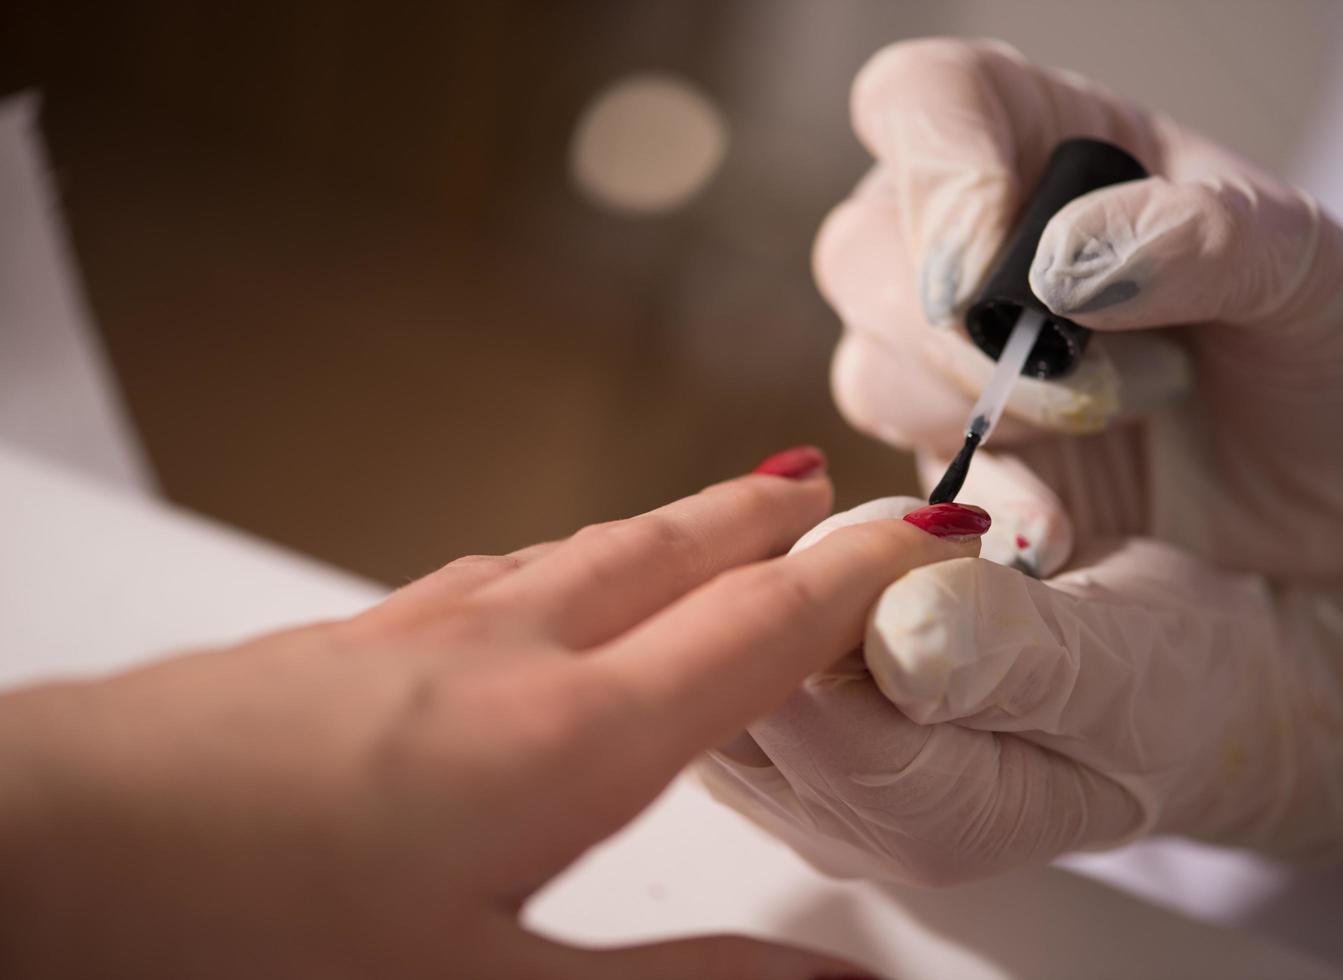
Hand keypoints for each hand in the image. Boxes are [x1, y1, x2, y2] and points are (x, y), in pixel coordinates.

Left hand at [0, 447, 990, 979]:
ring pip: (590, 549)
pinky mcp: (350, 635)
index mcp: (570, 735)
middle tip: (833, 489)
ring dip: (676, 529)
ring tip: (721, 518)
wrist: (41, 854)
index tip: (933, 534)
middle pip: (679, 553)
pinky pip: (506, 569)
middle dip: (772, 518)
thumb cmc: (239, 937)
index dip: (864, 574)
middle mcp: (505, 650)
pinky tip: (552, 576)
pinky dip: (577, 558)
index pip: (764, 626)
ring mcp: (420, 627)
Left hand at [703, 500, 1342, 882]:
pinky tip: (826, 550)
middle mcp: (836, 820)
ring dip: (770, 567)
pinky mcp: (775, 726)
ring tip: (881, 543)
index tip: (918, 534)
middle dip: (798, 570)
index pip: (801, 700)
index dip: (835, 586)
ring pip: (700, 652)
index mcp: (921, 824)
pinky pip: (706, 638)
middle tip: (904, 533)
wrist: (1168, 697)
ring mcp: (796, 779)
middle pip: (729, 674)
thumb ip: (1012, 654)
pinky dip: (754, 575)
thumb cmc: (1164, 686)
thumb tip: (896, 634)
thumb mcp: (1120, 664)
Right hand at [815, 37, 1342, 579]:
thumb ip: (1203, 238)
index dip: (935, 178)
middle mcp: (977, 239)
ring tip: (1126, 414)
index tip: (995, 272)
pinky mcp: (968, 460)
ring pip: (870, 370)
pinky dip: (983, 508)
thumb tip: (1059, 263)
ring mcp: (957, 357)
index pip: (920, 103)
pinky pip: (917, 479)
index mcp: (1046, 140)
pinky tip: (1062, 526)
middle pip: (862, 252)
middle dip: (959, 336)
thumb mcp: (1305, 265)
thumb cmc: (1329, 334)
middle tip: (1094, 378)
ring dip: (988, 416)